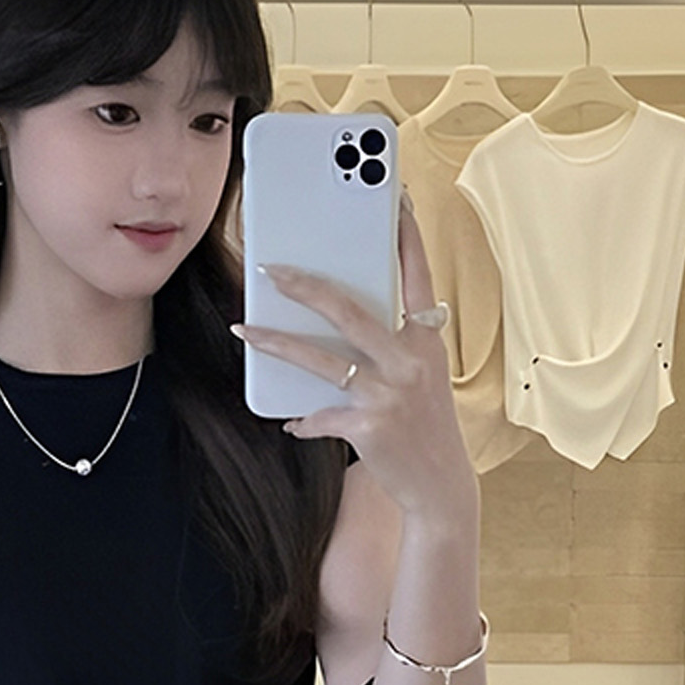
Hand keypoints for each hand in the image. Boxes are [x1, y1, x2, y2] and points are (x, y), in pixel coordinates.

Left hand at [237, 205, 475, 524]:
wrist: (441, 486)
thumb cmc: (425, 424)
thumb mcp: (420, 376)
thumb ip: (391, 345)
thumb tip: (337, 316)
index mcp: (428, 341)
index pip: (417, 276)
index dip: (405, 236)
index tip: (395, 198)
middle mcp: (412, 361)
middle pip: (350, 310)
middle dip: (305, 286)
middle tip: (270, 269)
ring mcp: (390, 394)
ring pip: (321, 359)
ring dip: (275, 342)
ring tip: (243, 328)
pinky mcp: (369, 428)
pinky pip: (320, 415)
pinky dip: (303, 419)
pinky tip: (291, 421)